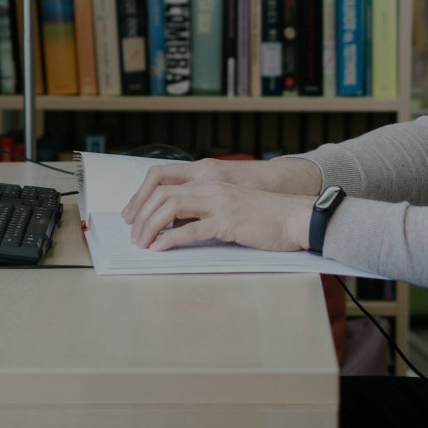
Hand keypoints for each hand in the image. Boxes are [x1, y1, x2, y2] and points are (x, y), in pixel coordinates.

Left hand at [121, 157, 321, 226]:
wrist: (296, 217)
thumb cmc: (265, 214)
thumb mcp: (228, 203)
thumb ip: (203, 207)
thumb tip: (176, 223)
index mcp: (209, 178)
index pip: (162, 177)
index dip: (141, 196)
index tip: (132, 216)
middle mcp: (210, 186)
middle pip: (160, 192)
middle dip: (140, 215)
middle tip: (133, 235)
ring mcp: (219, 202)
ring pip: (170, 208)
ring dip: (150, 227)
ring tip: (143, 244)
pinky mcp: (228, 222)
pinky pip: (191, 230)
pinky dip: (170, 240)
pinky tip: (161, 249)